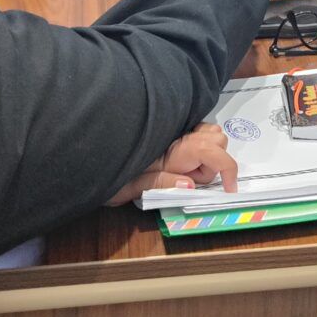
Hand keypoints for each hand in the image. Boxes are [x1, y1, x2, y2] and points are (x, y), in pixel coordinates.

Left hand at [104, 123, 238, 205]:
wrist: (87, 154)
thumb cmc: (107, 173)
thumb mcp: (130, 185)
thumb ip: (161, 182)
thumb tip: (190, 183)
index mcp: (169, 149)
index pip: (212, 150)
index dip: (227, 168)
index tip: (229, 188)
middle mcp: (175, 134)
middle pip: (217, 139)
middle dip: (213, 161)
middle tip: (188, 176)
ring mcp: (174, 129)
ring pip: (210, 133)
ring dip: (206, 152)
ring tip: (181, 167)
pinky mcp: (172, 129)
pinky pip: (197, 130)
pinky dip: (197, 143)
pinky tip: (178, 158)